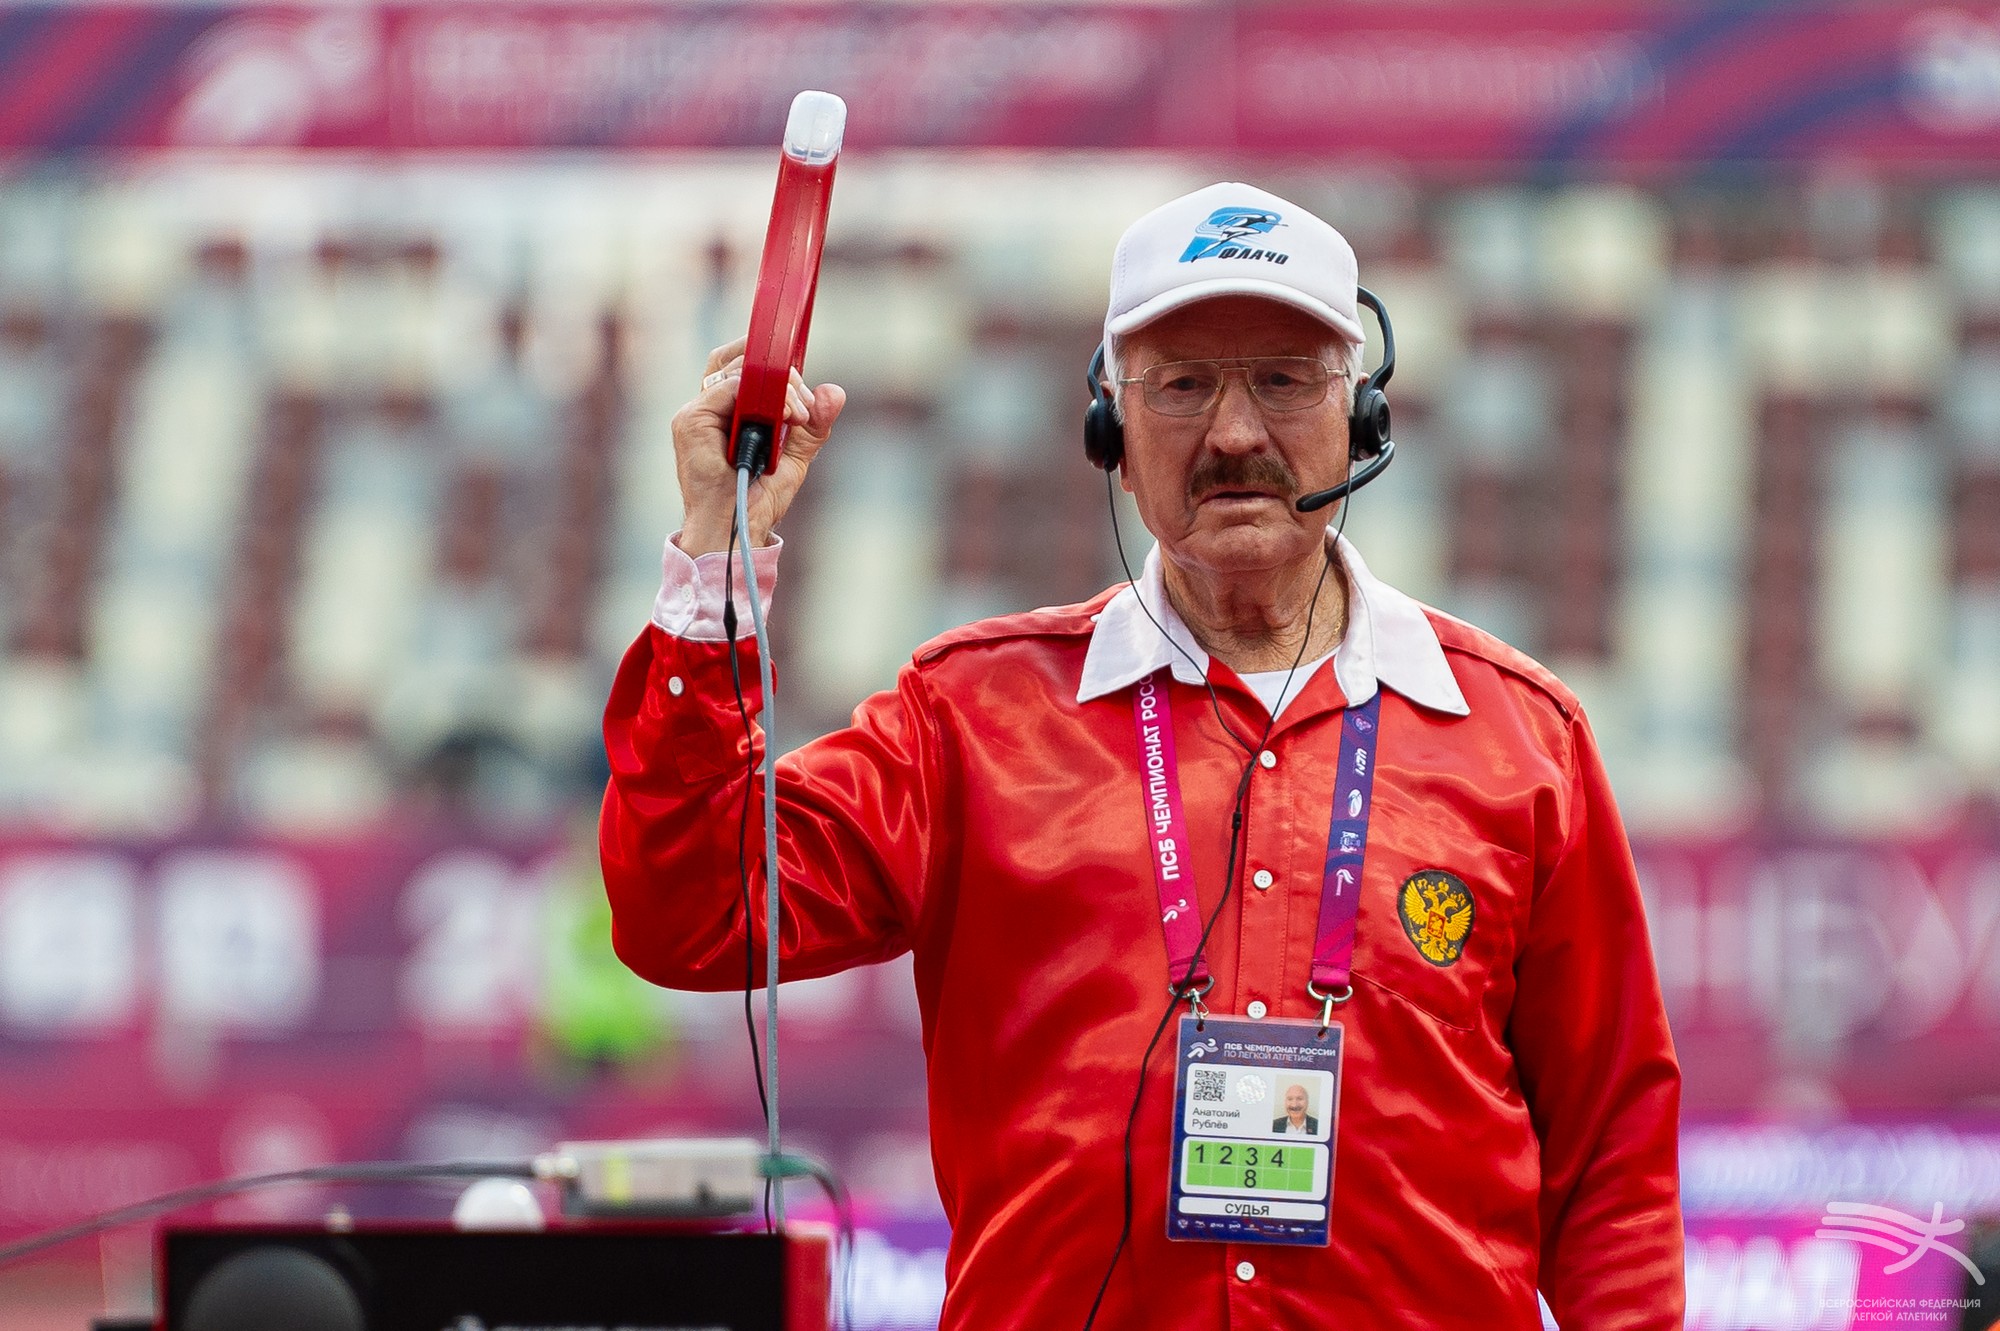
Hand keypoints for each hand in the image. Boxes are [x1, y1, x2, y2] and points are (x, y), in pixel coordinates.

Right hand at [672, 335, 846, 556]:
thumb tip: (835, 392)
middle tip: (806, 401)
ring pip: (737, 371)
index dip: (772, 364)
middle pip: (736, 360)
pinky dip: (760, 395)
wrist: (737, 530)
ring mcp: (696, 413)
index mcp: (728, 413)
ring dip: (777, 386)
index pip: (742, 366)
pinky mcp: (691, 421)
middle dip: (781, 373)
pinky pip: (728, 387)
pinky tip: (783, 415)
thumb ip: (813, 425)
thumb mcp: (795, 456)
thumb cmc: (757, 499)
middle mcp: (709, 409)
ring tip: (798, 414)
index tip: (803, 381)